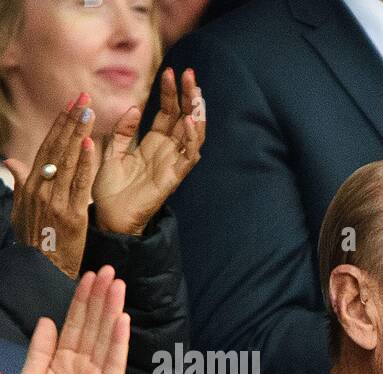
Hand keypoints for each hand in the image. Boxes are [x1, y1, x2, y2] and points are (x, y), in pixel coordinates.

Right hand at [4, 94, 98, 279]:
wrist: (40, 272)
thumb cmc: (35, 241)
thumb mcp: (23, 210)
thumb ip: (21, 184)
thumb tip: (11, 162)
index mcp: (31, 185)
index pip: (47, 148)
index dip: (59, 125)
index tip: (71, 105)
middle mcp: (39, 188)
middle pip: (56, 148)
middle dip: (69, 121)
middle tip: (82, 97)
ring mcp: (54, 200)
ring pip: (67, 160)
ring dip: (77, 133)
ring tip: (88, 110)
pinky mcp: (70, 215)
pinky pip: (78, 184)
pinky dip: (83, 163)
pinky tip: (89, 144)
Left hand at [13, 267, 129, 373]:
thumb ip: (40, 351)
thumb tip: (47, 321)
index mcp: (60, 362)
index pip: (74, 325)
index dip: (81, 301)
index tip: (90, 277)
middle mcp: (81, 366)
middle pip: (92, 326)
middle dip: (100, 298)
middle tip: (110, 272)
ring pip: (105, 338)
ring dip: (112, 312)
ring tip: (118, 287)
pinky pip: (115, 363)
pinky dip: (119, 342)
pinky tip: (122, 321)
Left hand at [94, 67, 205, 235]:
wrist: (110, 216)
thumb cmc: (111, 188)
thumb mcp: (112, 150)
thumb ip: (123, 130)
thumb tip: (134, 109)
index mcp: (153, 142)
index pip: (167, 112)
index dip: (170, 93)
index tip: (171, 72)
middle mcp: (167, 151)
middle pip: (184, 118)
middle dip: (188, 96)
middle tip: (190, 74)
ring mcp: (173, 164)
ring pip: (193, 135)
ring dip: (197, 114)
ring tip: (197, 94)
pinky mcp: (174, 178)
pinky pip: (189, 157)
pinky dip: (192, 140)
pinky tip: (191, 123)